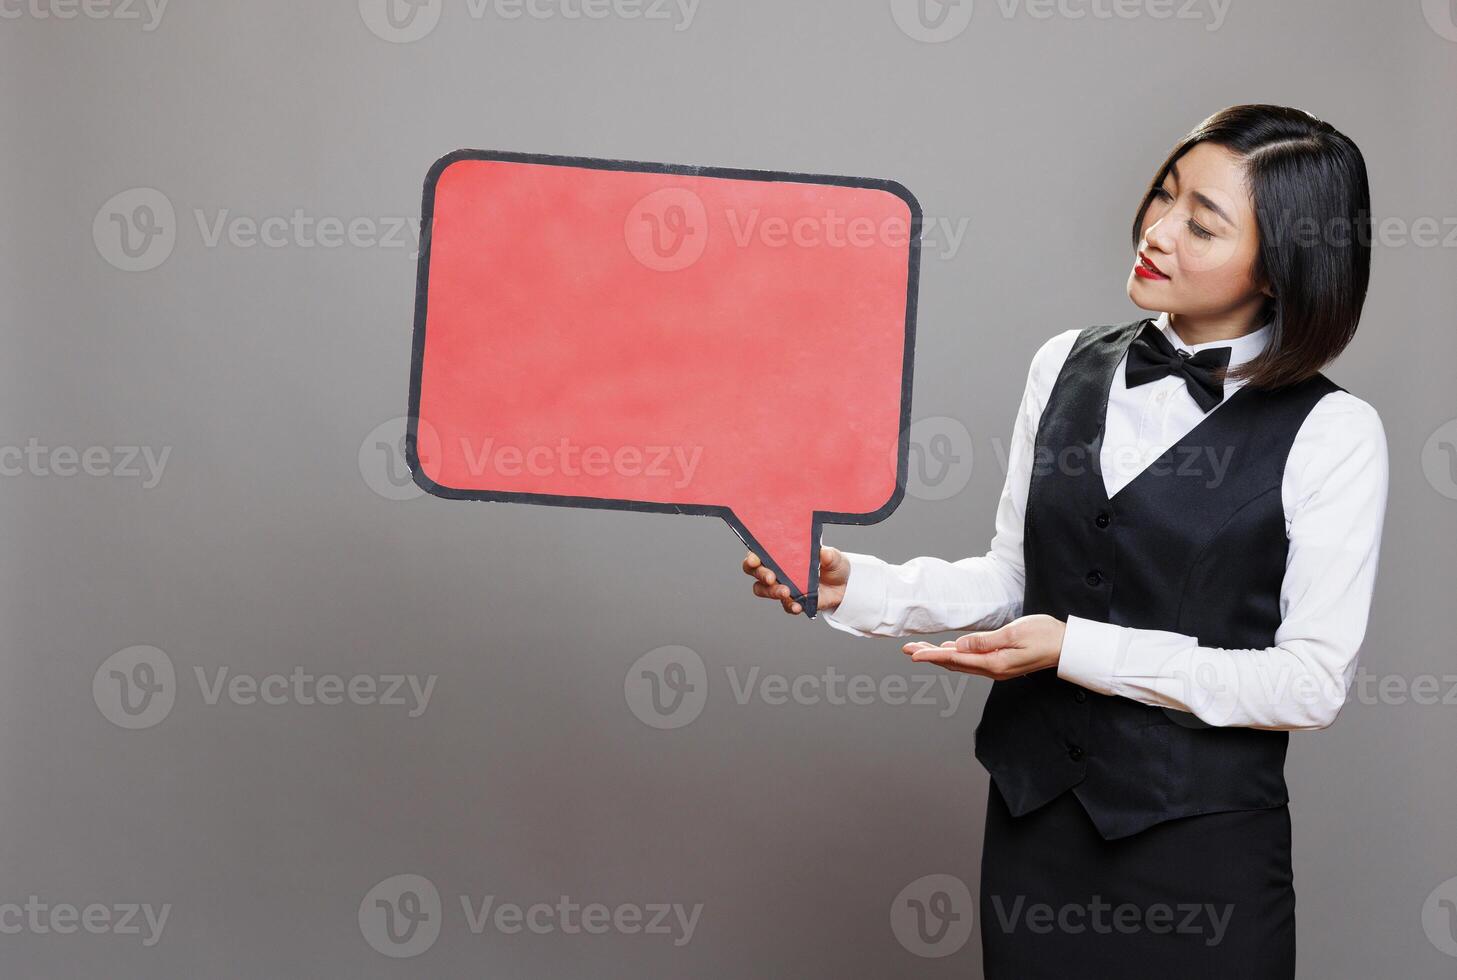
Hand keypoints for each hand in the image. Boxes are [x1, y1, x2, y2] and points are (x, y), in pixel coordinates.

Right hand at [742, 546, 849, 614]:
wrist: (844, 585)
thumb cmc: (832, 564)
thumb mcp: (833, 556)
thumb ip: (827, 555)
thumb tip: (822, 553)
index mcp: (781, 553)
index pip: (759, 552)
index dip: (753, 556)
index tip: (755, 560)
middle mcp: (777, 569)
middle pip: (756, 572)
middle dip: (761, 574)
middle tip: (771, 577)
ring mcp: (782, 586)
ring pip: (764, 590)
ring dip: (772, 592)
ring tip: (786, 592)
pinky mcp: (792, 601)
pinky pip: (785, 605)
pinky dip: (790, 606)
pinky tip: (798, 605)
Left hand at [901, 614, 1066, 679]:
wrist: (1068, 646)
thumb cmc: (1045, 635)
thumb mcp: (1014, 633)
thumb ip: (985, 641)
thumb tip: (960, 646)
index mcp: (995, 662)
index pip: (955, 659)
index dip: (931, 655)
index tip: (913, 653)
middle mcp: (993, 669)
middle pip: (953, 663)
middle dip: (929, 655)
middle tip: (907, 648)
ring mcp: (997, 667)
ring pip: (961, 662)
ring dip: (939, 655)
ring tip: (919, 649)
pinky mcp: (1001, 662)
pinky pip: (972, 661)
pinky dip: (955, 655)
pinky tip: (946, 651)